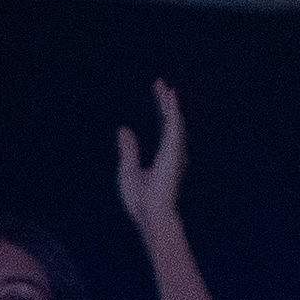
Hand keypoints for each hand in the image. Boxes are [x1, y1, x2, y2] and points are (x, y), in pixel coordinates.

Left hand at [111, 79, 185, 226]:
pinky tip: (170, 100)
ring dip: (170, 104)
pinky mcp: (172, 152)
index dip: (162, 111)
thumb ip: (129, 149)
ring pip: (174, 122)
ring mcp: (175, 153)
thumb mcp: (129, 169)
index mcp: (166, 158)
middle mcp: (174, 154)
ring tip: (166, 88)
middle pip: (172, 123)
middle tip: (162, 85)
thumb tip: (124, 129)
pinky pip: (173, 127)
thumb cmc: (141, 199)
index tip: (160, 95)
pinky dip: (173, 112)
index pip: (164, 129)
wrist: (150, 214)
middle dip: (167, 104)